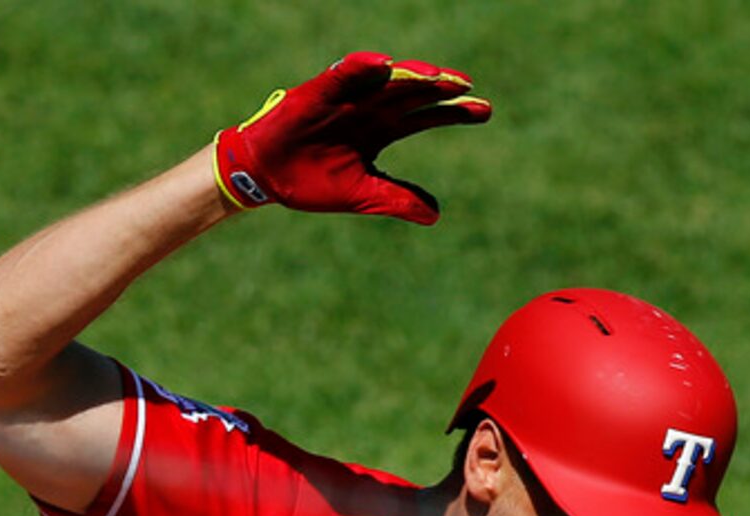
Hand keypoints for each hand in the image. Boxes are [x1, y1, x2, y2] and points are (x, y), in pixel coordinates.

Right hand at [213, 51, 490, 222]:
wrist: (265, 178)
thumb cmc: (310, 181)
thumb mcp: (360, 195)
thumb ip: (396, 199)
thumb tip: (435, 215)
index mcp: (382, 130)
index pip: (425, 116)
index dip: (454, 113)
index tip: (484, 111)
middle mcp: (371, 107)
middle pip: (414, 92)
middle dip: (440, 89)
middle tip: (467, 88)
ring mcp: (347, 97)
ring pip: (387, 80)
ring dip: (411, 75)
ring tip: (436, 77)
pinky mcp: (320, 91)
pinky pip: (344, 74)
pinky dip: (362, 68)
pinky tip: (384, 65)